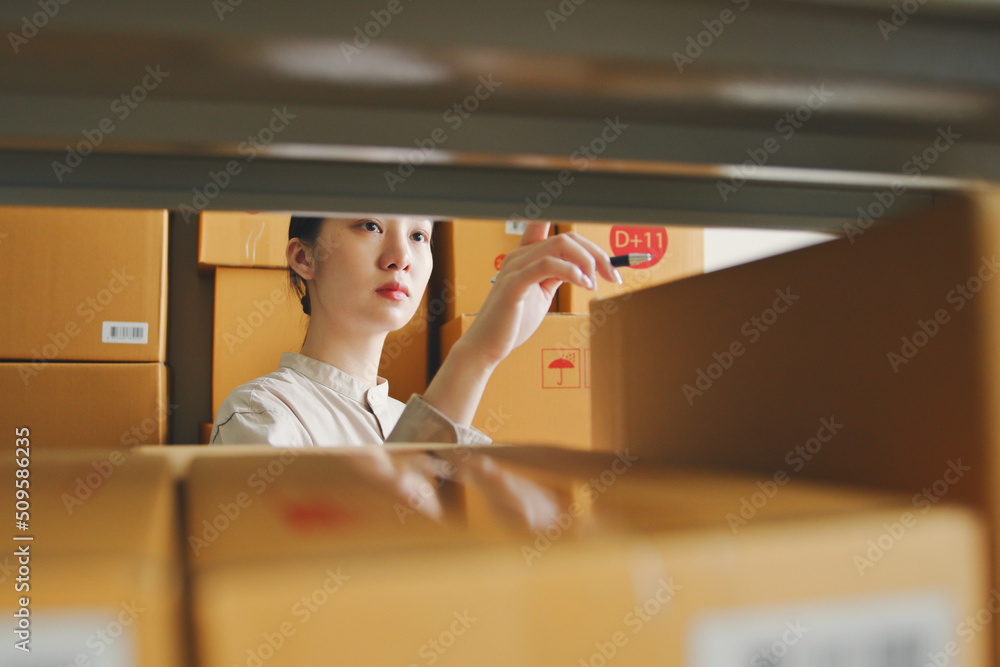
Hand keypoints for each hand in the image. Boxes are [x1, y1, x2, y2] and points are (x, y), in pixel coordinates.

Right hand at [457, 222, 622, 367]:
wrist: (487, 346)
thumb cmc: (512, 322)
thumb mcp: (541, 294)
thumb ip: (555, 277)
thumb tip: (581, 269)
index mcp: (525, 256)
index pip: (553, 228)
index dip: (581, 237)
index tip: (605, 258)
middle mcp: (519, 255)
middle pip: (567, 237)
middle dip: (596, 253)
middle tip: (611, 274)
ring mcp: (515, 267)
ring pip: (560, 245)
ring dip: (587, 261)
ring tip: (595, 282)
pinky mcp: (514, 284)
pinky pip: (547, 265)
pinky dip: (571, 271)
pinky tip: (583, 283)